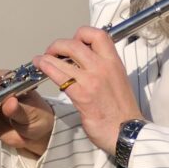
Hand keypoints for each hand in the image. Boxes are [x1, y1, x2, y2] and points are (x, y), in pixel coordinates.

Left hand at [33, 26, 143, 154]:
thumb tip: (84, 62)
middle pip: (76, 42)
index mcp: (114, 62)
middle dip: (59, 44)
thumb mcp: (118, 80)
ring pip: (64, 56)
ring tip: (41, 60)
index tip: (74, 42)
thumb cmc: (122, 111)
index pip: (98, 34)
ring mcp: (92, 80)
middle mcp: (104, 67)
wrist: (127, 133)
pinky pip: (58, 75)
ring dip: (48, 55)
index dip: (82, 34)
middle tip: (53, 52)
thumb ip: (103, 69)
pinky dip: (46, 68)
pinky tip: (40, 67)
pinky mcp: (81, 95)